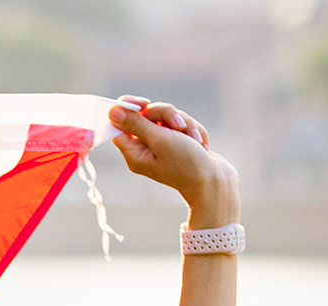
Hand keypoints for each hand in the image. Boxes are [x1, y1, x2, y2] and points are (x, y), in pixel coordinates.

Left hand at [107, 97, 240, 228]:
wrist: (215, 181)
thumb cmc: (186, 164)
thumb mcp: (160, 140)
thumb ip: (136, 124)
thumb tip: (113, 111)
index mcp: (134, 152)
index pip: (120, 124)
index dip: (130, 110)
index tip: (143, 104)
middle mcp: (145, 148)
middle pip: (148, 114)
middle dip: (168, 116)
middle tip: (179, 126)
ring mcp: (163, 144)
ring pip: (168, 116)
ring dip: (185, 124)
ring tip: (194, 140)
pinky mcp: (179, 141)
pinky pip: (183, 123)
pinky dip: (193, 130)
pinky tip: (201, 145)